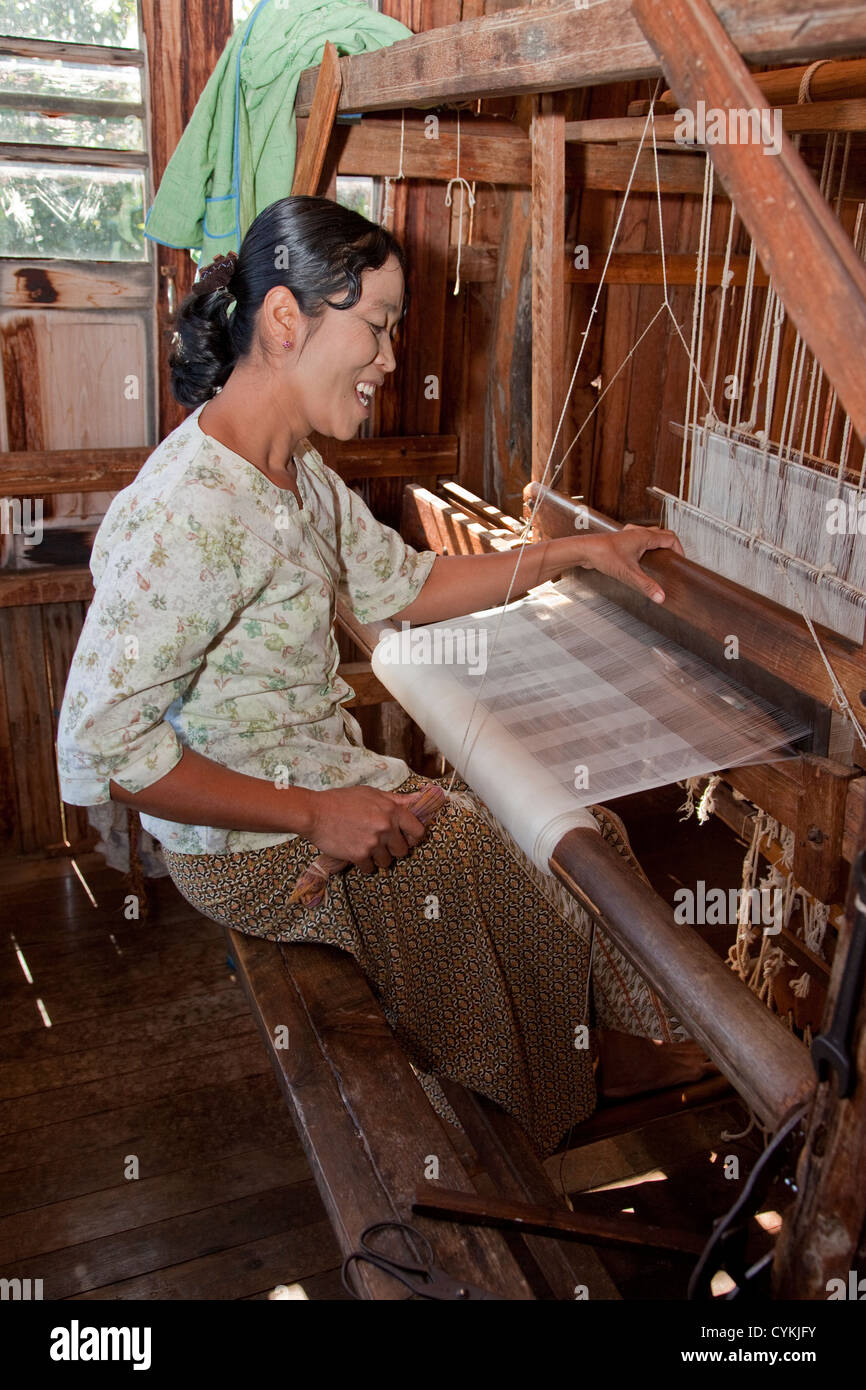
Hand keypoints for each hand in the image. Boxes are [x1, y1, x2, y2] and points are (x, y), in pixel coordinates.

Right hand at [306, 786, 426, 874]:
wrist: (315, 812)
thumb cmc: (342, 800)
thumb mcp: (371, 793)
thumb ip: (396, 800)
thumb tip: (418, 799)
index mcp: (392, 810)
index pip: (418, 831)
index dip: (413, 837)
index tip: (406, 838)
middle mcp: (386, 827)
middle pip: (403, 851)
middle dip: (393, 849)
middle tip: (381, 843)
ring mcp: (373, 843)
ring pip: (386, 862)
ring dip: (378, 857)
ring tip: (365, 846)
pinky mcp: (359, 855)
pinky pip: (370, 868)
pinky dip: (363, 864)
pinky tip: (355, 852)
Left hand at [581, 525, 684, 603]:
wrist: (584, 550)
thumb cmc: (603, 555)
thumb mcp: (628, 573)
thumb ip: (646, 585)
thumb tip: (661, 596)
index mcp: (644, 537)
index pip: (670, 538)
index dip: (679, 549)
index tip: (681, 561)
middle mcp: (638, 532)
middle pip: (662, 534)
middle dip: (671, 546)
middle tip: (674, 560)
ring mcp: (629, 535)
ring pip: (651, 534)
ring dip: (659, 543)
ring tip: (661, 558)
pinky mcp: (621, 540)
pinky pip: (639, 538)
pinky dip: (646, 545)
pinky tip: (641, 556)